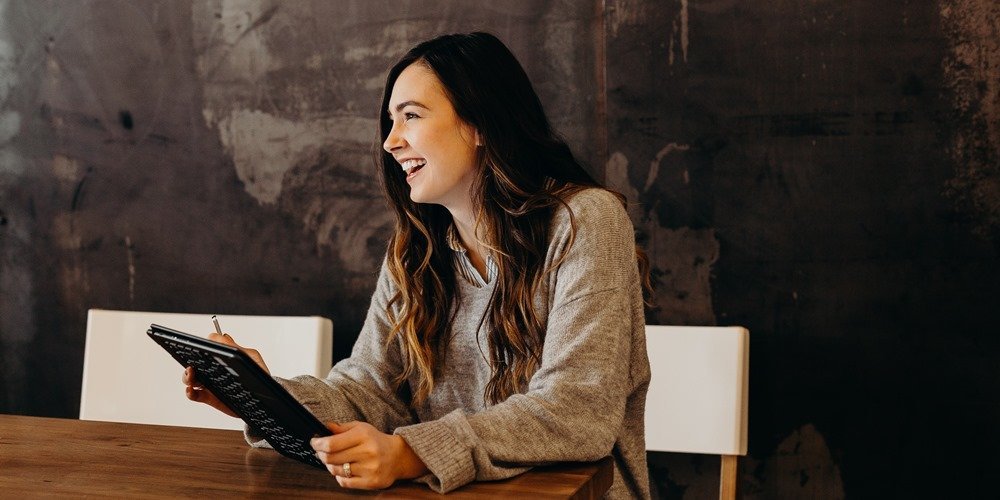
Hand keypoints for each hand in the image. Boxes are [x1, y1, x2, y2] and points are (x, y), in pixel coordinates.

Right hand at [182, 332, 270, 417]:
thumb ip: (236, 348)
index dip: (200, 347)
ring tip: (192, 375)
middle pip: (195, 363)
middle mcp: (214, 369)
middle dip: (189, 362)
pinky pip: (194, 395)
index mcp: (223, 357)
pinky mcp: (210, 398)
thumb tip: (222, 336)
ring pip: (191, 378)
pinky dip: (189, 392)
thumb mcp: (251, 357)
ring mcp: (211, 383)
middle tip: (192, 364)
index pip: (207, 349)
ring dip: (187, 376)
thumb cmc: (260, 373)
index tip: (199, 348)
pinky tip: (191, 390)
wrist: (266, 396)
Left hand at [310, 421, 428, 489]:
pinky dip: (339, 476)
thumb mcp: (361, 428)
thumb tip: (325, 427)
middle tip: (320, 452)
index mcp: (363, 435)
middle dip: (321, 455)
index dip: (318, 444)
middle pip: (331, 458)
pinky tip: (343, 470)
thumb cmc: (376, 440)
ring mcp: (370, 468)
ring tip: (333, 461)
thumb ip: (342, 428)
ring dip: (330, 466)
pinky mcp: (371, 482)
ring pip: (336, 470)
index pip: (332, 443)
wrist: (398, 456)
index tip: (314, 442)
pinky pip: (345, 482)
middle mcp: (367, 452)